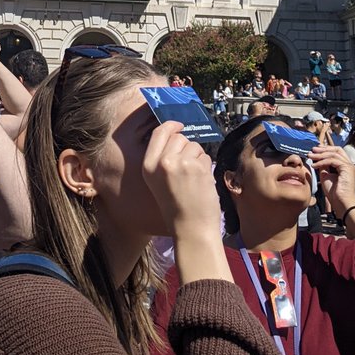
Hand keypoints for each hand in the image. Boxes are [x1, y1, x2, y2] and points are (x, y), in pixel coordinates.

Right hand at [142, 122, 220, 240]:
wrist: (191, 229)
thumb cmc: (177, 208)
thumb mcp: (157, 182)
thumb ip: (162, 158)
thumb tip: (178, 135)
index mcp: (148, 166)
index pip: (159, 132)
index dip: (171, 125)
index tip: (179, 125)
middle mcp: (162, 162)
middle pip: (179, 137)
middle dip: (187, 148)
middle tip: (188, 169)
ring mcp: (180, 163)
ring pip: (194, 146)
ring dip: (198, 158)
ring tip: (194, 180)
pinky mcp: (197, 167)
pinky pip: (205, 156)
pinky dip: (206, 166)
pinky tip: (202, 183)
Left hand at [309, 145, 354, 219]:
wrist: (341, 203)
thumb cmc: (335, 194)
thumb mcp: (326, 176)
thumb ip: (324, 166)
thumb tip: (318, 158)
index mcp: (346, 167)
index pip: (338, 152)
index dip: (327, 149)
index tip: (316, 150)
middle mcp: (350, 165)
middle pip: (337, 150)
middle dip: (324, 149)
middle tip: (313, 150)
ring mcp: (350, 166)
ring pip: (334, 154)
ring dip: (320, 155)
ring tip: (311, 156)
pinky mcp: (347, 168)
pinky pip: (333, 160)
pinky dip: (322, 162)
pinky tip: (315, 165)